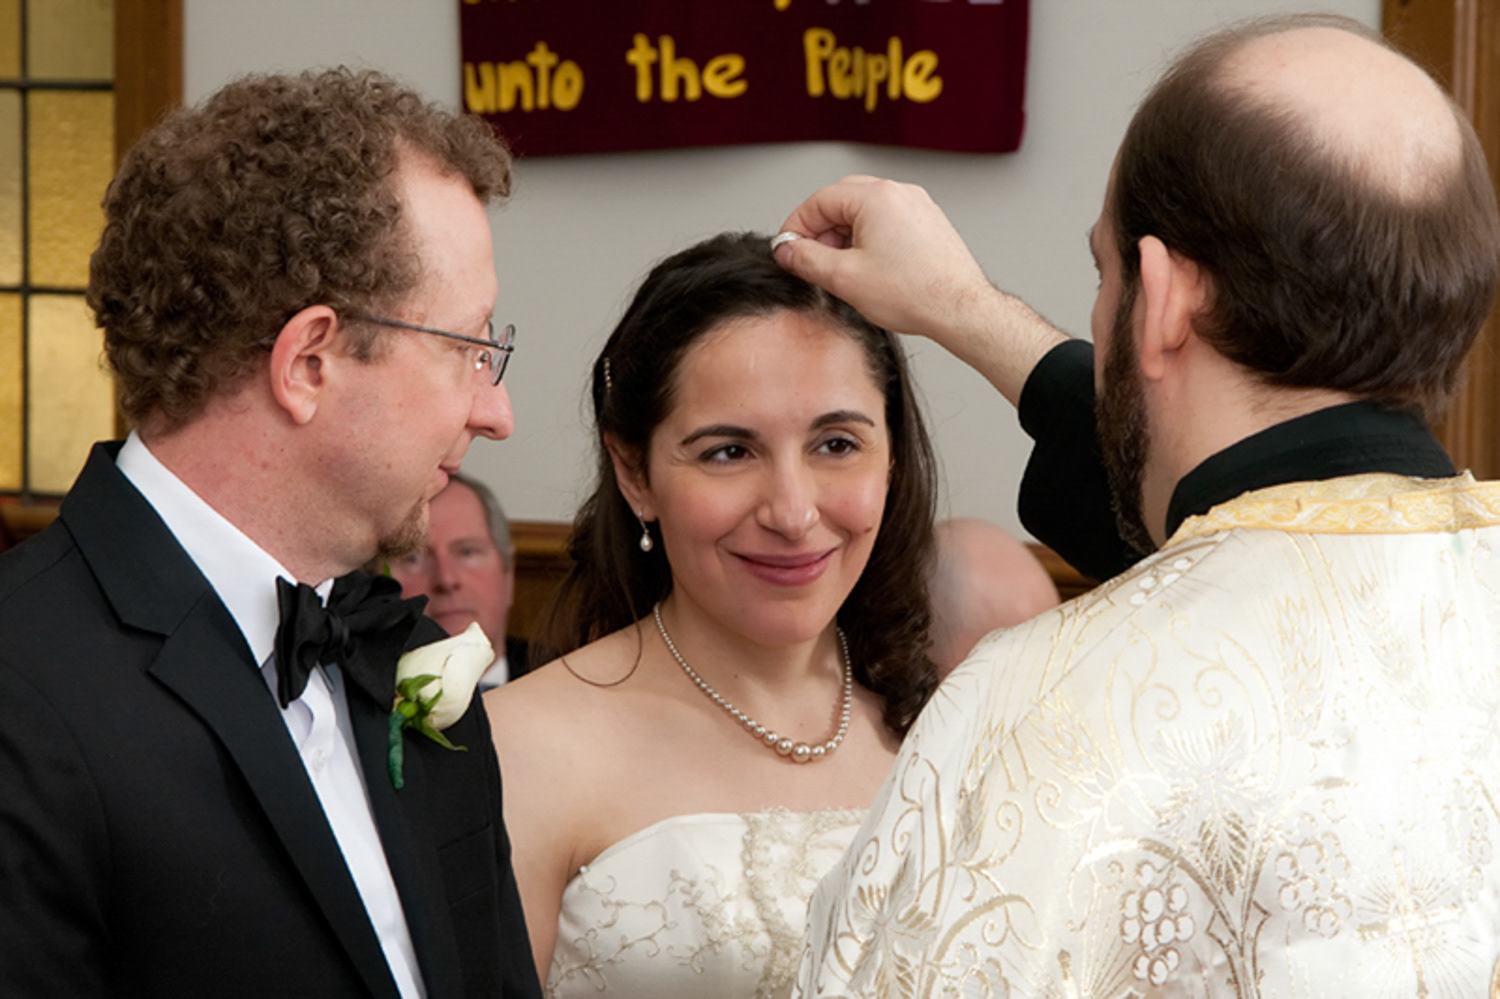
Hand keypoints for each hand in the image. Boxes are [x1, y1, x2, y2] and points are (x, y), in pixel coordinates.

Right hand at [774, 176, 1068, 405]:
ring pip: (864, 211)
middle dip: (820, 230)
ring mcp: (916, 206)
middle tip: (811, 260)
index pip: (819, 200)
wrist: (960, 309)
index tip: (789, 249)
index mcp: (876, 197)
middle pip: (841, 200)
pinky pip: (886, 221)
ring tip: (841, 269)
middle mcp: (899, 193)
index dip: (797, 226)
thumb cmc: (916, 293)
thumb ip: (806, 260)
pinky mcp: (927, 223)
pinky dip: (868, 238)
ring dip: (844, 235)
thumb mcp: (844, 279)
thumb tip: (786, 251)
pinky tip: (867, 268)